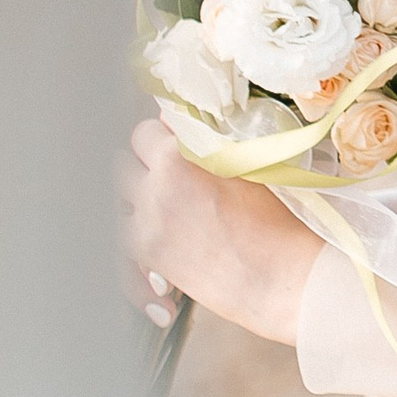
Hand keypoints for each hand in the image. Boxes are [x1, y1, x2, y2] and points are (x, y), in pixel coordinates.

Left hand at [117, 116, 319, 345]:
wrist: (280, 275)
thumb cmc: (277, 219)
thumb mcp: (248, 167)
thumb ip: (206, 141)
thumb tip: (177, 121)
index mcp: (183, 154)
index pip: (146, 130)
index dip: (159, 139)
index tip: (171, 150)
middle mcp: (157, 182)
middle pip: (123, 160)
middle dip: (140, 167)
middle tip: (164, 180)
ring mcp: (146, 217)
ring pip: (115, 196)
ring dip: (132, 198)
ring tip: (159, 208)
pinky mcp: (144, 249)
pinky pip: (118, 233)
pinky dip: (131, 234)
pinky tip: (153, 237)